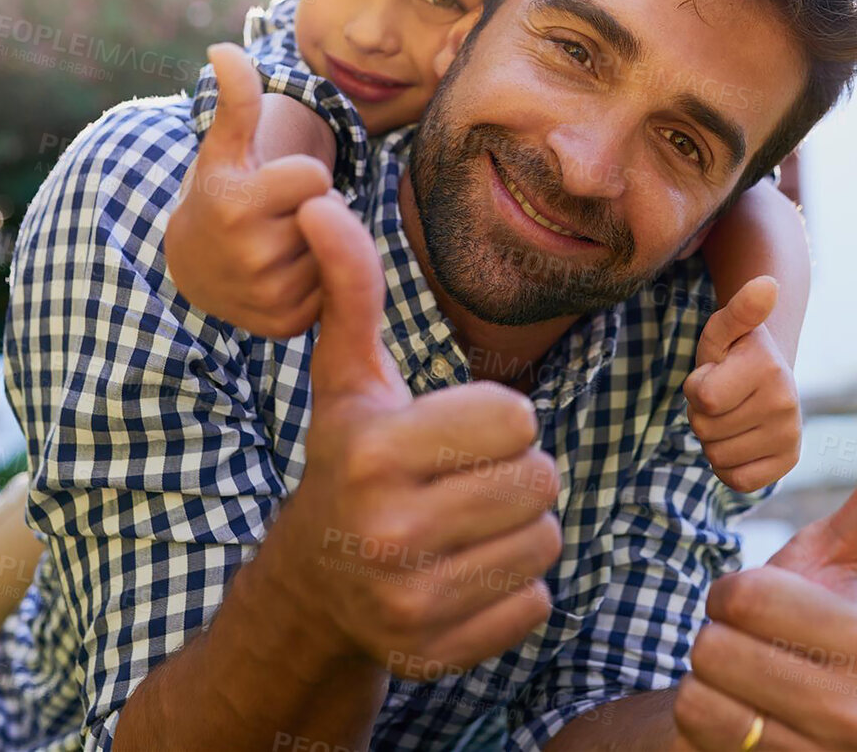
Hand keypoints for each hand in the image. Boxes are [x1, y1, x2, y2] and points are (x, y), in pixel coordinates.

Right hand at [164, 44, 332, 337]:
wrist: (195, 269)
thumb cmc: (220, 194)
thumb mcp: (225, 147)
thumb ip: (235, 98)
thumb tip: (223, 49)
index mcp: (237, 205)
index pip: (315, 177)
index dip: (301, 177)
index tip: (271, 186)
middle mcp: (251, 255)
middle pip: (329, 213)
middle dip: (311, 210)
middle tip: (275, 218)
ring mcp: (268, 295)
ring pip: (334, 251)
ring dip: (318, 245)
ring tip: (279, 245)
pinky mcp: (285, 325)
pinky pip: (334, 289)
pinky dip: (318, 281)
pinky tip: (287, 275)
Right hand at [264, 193, 563, 676]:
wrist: (312, 586)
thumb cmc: (349, 462)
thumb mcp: (349, 380)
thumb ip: (351, 291)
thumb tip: (322, 204)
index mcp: (375, 451)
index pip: (516, 418)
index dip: (498, 420)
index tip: (455, 433)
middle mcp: (388, 530)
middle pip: (540, 480)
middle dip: (516, 474)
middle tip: (466, 481)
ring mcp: (411, 600)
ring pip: (544, 541)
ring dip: (521, 529)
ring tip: (469, 524)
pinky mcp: (438, 652)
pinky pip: (536, 602)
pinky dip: (514, 588)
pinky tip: (465, 573)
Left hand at [674, 437, 856, 749]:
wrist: (767, 702)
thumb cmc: (795, 620)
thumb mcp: (828, 558)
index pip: (748, 595)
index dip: (730, 591)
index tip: (752, 604)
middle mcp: (855, 713)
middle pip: (720, 643)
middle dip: (713, 632)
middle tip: (742, 643)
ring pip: (704, 684)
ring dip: (703, 672)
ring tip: (737, 678)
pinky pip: (697, 722)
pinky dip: (696, 709)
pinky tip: (729, 712)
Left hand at [683, 277, 800, 491]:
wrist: (768, 375)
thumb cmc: (734, 352)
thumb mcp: (724, 328)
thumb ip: (739, 309)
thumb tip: (767, 285)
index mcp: (768, 368)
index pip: (703, 398)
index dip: (696, 387)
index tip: (714, 373)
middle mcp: (786, 403)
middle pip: (705, 428)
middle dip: (702, 413)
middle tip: (723, 396)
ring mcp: (790, 436)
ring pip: (717, 456)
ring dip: (713, 438)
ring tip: (732, 414)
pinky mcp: (788, 462)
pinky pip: (737, 481)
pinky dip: (728, 465)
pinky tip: (739, 439)